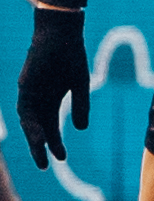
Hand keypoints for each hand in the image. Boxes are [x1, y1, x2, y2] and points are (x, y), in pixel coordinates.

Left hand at [16, 6, 86, 168]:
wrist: (62, 35)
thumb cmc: (72, 56)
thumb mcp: (80, 86)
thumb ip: (81, 107)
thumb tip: (81, 129)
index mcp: (50, 100)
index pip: (49, 127)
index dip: (54, 143)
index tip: (62, 159)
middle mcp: (37, 99)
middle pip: (36, 128)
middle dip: (39, 147)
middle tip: (45, 166)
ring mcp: (29, 92)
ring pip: (28, 121)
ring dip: (33, 138)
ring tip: (40, 153)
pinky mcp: (25, 85)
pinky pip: (25, 108)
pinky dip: (30, 122)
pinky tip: (37, 134)